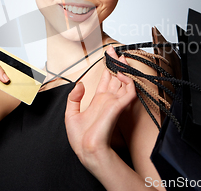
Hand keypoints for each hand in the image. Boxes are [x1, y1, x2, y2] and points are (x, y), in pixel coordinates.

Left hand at [65, 47, 136, 168]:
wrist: (86, 150)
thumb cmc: (80, 138)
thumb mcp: (71, 114)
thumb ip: (74, 98)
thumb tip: (80, 83)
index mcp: (98, 102)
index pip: (106, 81)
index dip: (107, 68)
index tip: (108, 57)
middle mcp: (108, 100)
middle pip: (116, 77)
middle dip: (116, 63)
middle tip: (115, 51)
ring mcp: (114, 102)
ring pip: (124, 81)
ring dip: (124, 68)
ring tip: (121, 56)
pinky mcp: (118, 106)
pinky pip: (129, 90)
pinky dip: (128, 80)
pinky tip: (122, 72)